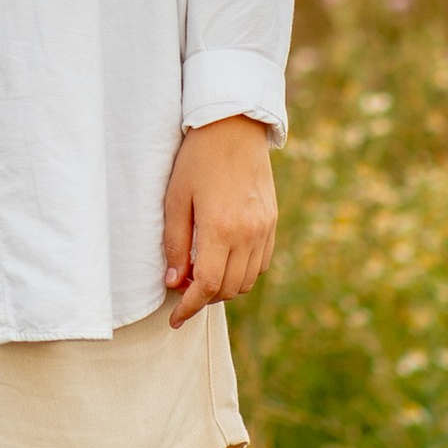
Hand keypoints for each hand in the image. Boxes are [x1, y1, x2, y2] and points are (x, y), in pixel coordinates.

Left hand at [162, 114, 275, 326]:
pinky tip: (224, 260)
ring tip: (201, 274)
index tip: (174, 320)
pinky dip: (243, 272)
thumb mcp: (175, 200)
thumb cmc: (196, 160)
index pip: (207, 286)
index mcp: (221, 229)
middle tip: (182, 287)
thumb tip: (175, 282)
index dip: (189, 308)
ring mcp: (264, 229)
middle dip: (204, 298)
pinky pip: (261, 263)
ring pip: (247, 280)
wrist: (233, 127)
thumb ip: (175, 245)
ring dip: (224, 287)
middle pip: (229, 289)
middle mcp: (248, 234)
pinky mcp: (272, 222)